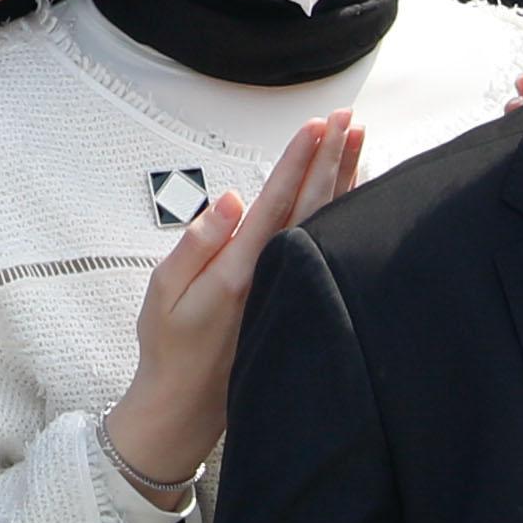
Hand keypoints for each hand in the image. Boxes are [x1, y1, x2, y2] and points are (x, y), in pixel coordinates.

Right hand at [98, 108, 355, 502]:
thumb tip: (229, 198)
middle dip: (330, 157)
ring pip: (328, 223)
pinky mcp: (298, 298)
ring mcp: (291, 288)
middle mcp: (275, 276)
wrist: (190, 405)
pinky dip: (344, 214)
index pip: (277, 201)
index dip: (298, 161)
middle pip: (312, 205)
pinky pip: (329, 246)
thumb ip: (197, 242)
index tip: (316, 126)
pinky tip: (355, 192)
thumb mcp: (164, 291)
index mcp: (240, 269)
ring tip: (358, 140)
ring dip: (344, 178)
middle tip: (345, 118)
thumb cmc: (171, 346)